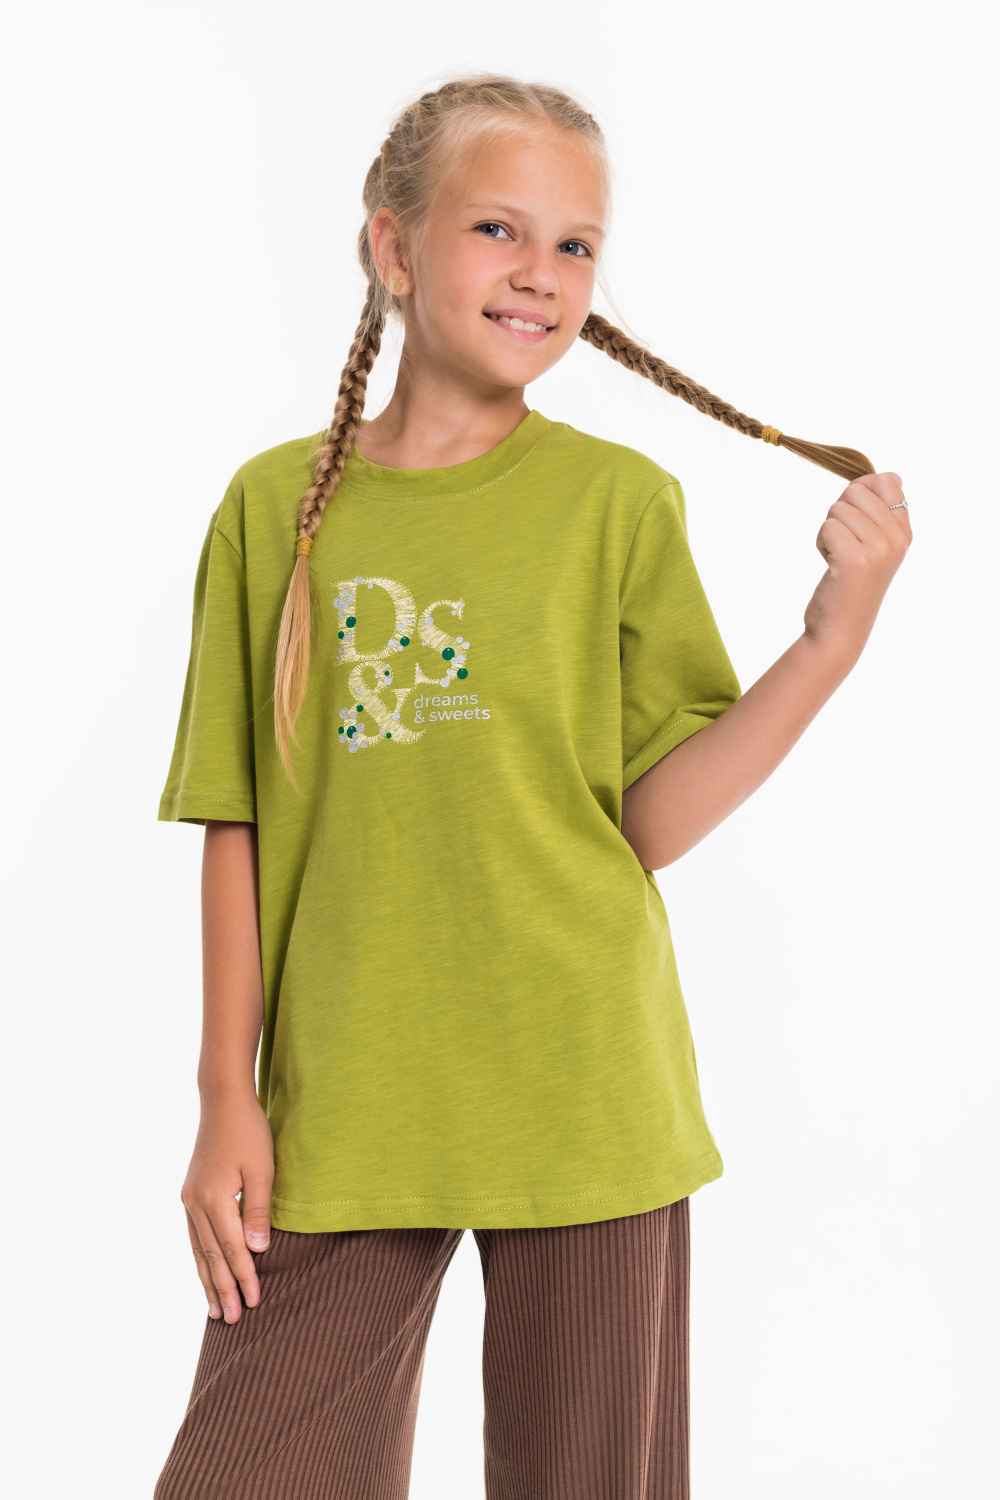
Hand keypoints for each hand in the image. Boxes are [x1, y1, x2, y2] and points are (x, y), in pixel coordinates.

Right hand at [180, 1092, 274, 1323]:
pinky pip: (194, 1236)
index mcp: (214, 1198)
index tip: (253, 1302)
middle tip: (232, 1320)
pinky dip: (200, 1258)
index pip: (232, 1248)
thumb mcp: (262, 1169)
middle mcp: (195, 1203)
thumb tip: (257, 1251)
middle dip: (223, 1288)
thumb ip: (257, 1210)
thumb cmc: (249, 1132)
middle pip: (212, 1255)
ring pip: (199, 1249)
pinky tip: (205, 1272)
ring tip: (214, 1309)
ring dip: (207, 1280)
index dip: (244, 1276)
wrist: (223, 1101)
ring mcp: (189, 1199)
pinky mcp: (190, 1194)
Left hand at [803, 471, 911, 663]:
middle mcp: (898, 538)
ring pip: (838, 509)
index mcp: (905, 531)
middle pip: (855, 491)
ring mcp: (879, 549)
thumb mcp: (873, 545)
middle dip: (839, 515)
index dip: (858, 496)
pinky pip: (827, 526)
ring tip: (838, 558)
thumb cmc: (850, 586)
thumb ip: (880, 510)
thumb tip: (890, 474)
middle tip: (844, 546)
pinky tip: (831, 566)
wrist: (839, 630)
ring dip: (828, 532)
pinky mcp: (856, 559)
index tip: (855, 525)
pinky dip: (821, 544)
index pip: (884, 482)